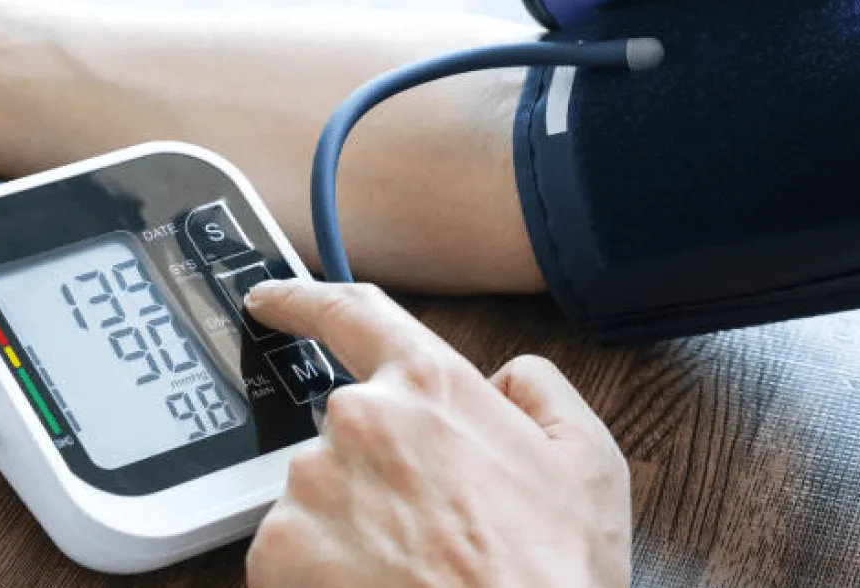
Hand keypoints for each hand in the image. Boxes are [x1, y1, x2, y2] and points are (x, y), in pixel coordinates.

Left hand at [244, 280, 630, 587]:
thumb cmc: (552, 576)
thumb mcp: (588, 461)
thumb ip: (537, 389)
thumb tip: (502, 381)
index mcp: (429, 386)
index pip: (350, 312)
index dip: (303, 299)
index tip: (271, 301)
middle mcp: (358, 421)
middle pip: (347, 427)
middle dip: (380, 466)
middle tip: (431, 522)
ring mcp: (311, 487)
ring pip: (321, 491)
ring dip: (354, 520)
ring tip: (412, 567)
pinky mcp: (277, 553)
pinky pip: (292, 547)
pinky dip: (323, 568)